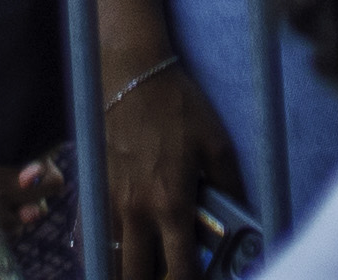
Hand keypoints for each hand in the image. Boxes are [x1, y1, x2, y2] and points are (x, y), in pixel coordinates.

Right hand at [90, 54, 239, 275]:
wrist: (131, 77)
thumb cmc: (177, 107)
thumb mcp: (216, 143)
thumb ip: (230, 185)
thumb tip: (245, 217)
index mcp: (171, 204)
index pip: (179, 271)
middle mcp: (137, 212)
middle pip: (136, 279)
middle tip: (169, 278)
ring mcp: (110, 205)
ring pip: (111, 264)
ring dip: (128, 274)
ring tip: (146, 271)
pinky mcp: (93, 193)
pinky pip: (92, 241)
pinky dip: (103, 255)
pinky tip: (118, 256)